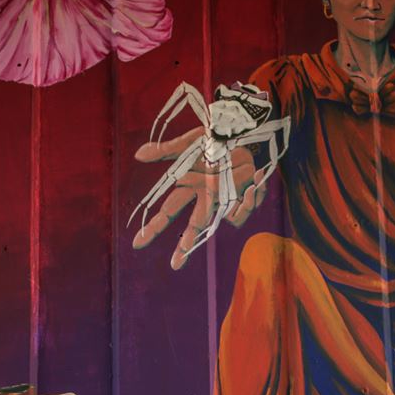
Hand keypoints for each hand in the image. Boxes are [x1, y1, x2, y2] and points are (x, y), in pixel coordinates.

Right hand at [131, 127, 267, 269]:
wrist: (238, 129)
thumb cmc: (212, 138)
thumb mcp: (188, 144)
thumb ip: (164, 151)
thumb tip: (137, 155)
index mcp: (189, 187)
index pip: (168, 211)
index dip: (154, 227)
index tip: (138, 243)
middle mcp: (206, 197)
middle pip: (193, 227)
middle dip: (185, 247)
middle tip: (176, 265)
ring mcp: (225, 199)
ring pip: (224, 222)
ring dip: (236, 215)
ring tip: (243, 197)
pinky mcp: (244, 195)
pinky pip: (246, 209)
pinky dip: (252, 199)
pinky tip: (256, 180)